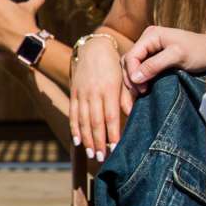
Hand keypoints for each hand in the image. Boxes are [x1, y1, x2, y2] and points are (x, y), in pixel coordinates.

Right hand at [70, 34, 131, 161]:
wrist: (94, 48)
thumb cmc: (114, 65)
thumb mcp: (124, 78)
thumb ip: (126, 97)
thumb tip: (132, 115)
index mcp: (109, 89)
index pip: (111, 116)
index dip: (112, 133)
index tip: (115, 148)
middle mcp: (94, 93)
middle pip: (96, 122)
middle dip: (98, 142)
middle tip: (101, 158)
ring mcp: (82, 94)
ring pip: (84, 120)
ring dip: (87, 139)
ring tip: (91, 154)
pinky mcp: (74, 93)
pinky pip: (73, 114)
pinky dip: (74, 128)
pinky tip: (77, 141)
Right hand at [124, 26, 205, 90]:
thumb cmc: (199, 51)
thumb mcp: (177, 56)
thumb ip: (154, 65)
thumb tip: (135, 78)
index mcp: (150, 35)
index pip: (131, 55)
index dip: (132, 73)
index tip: (140, 88)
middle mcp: (147, 41)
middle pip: (129, 62)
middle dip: (131, 79)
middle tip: (139, 95)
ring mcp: (150, 50)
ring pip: (133, 68)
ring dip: (134, 82)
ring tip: (139, 96)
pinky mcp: (154, 59)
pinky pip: (141, 70)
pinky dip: (140, 81)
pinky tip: (142, 92)